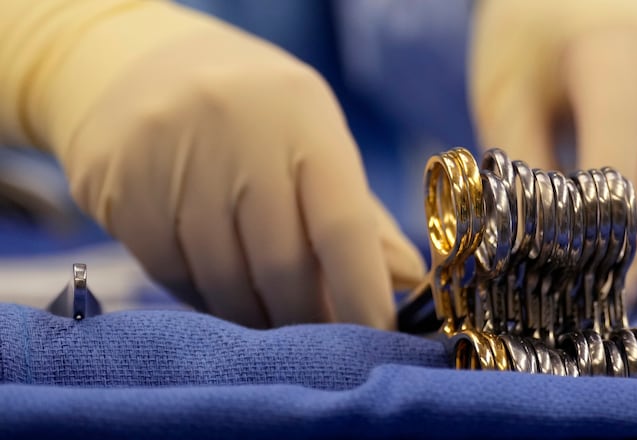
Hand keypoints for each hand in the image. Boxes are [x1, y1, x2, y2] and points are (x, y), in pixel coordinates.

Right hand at [40, 4, 424, 327]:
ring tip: (272, 318)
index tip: (376, 337)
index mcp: (301, 118)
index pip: (342, 224)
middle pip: (281, 265)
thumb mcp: (315, 139)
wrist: (143, 67)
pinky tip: (221, 292)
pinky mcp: (120, 189)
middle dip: (307, 319)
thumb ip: (361, 213)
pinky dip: (206, 300)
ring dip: (255, 317)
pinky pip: (173, 275)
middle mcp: (236, 130)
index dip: (362, 292)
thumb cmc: (255, 115)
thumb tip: (405, 278)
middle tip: (319, 339)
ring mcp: (170, 157)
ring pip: (224, 280)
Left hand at [469, 0, 636, 304]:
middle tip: (613, 293)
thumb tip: (537, 247)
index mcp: (614, 51)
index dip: (608, 218)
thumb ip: (523, 168)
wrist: (574, 0)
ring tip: (635, 284)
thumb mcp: (505, 98)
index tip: (587, 274)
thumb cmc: (529, 47)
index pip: (623, 144)